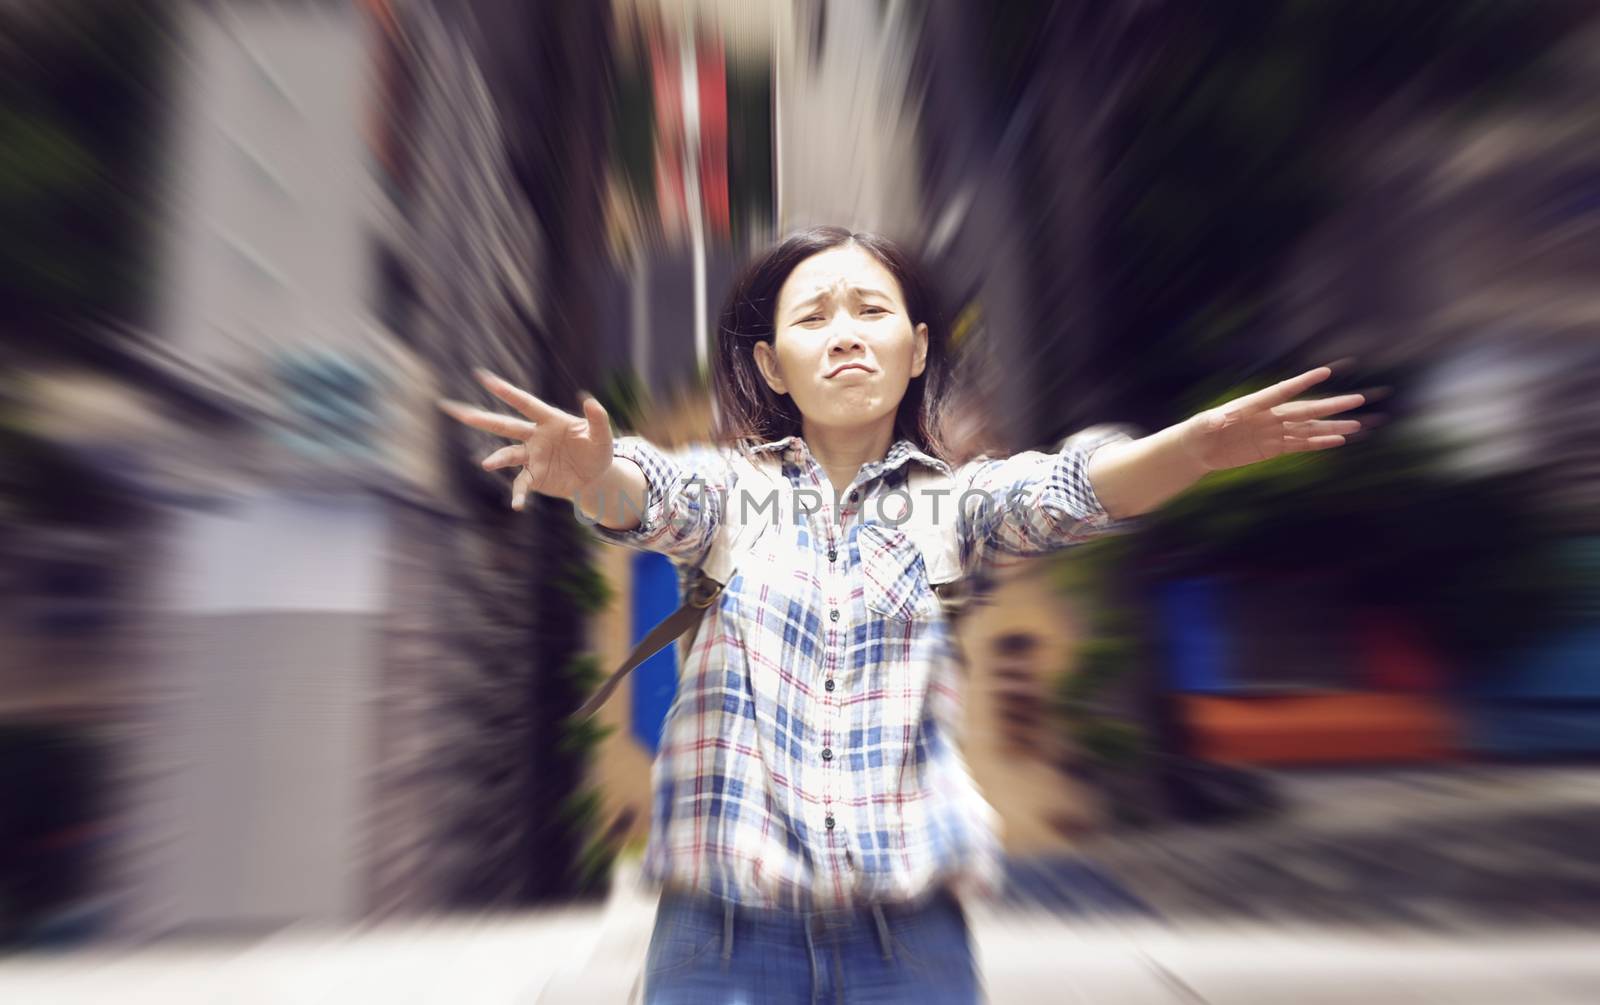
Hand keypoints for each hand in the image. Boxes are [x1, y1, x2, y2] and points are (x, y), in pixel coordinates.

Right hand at [436, 369, 613, 509]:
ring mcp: (532, 457)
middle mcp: (535, 436)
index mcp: (549, 419)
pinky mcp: (534, 476)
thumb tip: (589, 400)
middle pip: (505, 425)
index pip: (525, 403)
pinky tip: (517, 505)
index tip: (484, 378)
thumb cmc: (597, 451)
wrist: (594, 478)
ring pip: (508, 454)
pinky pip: (522, 484)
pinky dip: (518, 494)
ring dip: (497, 459)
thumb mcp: (602, 436)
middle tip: (458, 411)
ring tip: (487, 464)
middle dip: (481, 419)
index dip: (506, 391)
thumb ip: (597, 419)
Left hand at [1179, 364, 1364, 472]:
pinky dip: (1319, 443)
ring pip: (1308, 428)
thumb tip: (1220, 418)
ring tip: (1357, 425)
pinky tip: (1338, 441)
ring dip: (1332, 427)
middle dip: (1331, 405)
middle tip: (1357, 399)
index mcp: (1253, 405)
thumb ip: (1212, 420)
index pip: (1282, 391)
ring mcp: (1273, 433)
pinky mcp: (1272, 449)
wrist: (1198, 449)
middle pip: (1305, 409)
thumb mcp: (1201, 425)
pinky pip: (1299, 445)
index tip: (1325, 372)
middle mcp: (1269, 416)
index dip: (1303, 382)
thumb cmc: (1197, 431)